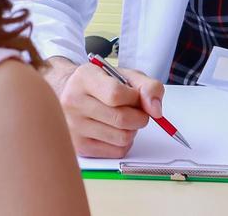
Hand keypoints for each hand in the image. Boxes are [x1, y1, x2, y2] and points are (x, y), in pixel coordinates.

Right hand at [44, 58, 164, 157]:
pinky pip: (117, 151)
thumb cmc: (102, 84)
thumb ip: (147, 87)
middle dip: (139, 116)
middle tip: (136, 110)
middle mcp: (73, 102)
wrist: (71, 93)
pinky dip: (125, 143)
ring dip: (132, 130)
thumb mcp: (125, 75)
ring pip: (122, 138)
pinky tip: (116, 130)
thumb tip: (156, 110)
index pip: (116, 95)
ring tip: (124, 119)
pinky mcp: (80, 147)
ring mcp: (74, 127)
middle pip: (122, 119)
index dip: (135, 98)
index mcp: (84, 79)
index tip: (137, 97)